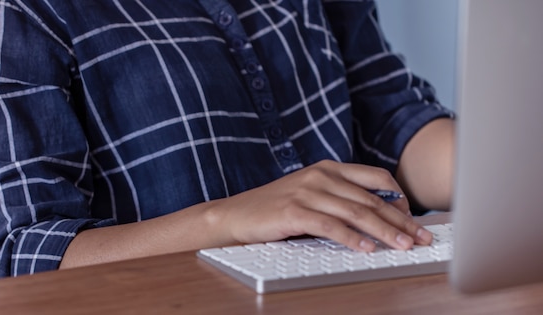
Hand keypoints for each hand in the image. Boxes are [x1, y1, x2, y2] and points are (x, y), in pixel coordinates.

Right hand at [209, 160, 432, 251]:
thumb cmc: (275, 208)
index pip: (376, 178)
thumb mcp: (312, 195)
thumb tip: (382, 213)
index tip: (415, 219)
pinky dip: (352, 238)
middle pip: (371, 199)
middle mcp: (321, 176)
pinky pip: (331, 226)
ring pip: (356, 213)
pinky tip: (368, 248)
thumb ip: (343, 198)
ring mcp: (307, 192)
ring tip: (404, 246)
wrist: (236, 214)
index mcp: (328, 168)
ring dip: (384, 231)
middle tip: (421, 237)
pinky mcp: (294, 211)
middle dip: (401, 221)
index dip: (400, 199)